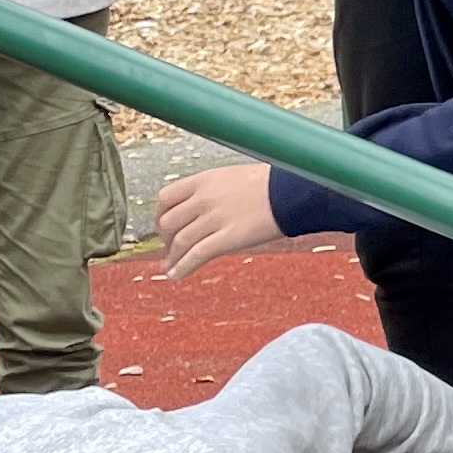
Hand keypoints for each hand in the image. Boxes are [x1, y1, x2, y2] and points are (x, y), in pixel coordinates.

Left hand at [153, 163, 285, 277]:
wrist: (292, 192)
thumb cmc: (271, 183)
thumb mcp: (234, 176)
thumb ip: (214, 189)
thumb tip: (204, 205)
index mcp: (204, 180)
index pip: (166, 197)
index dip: (161, 214)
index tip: (164, 225)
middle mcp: (204, 198)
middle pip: (169, 222)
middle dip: (167, 238)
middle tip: (170, 247)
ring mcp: (215, 219)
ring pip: (181, 241)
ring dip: (173, 257)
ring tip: (171, 266)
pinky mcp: (227, 238)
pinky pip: (196, 255)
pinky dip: (183, 267)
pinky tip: (177, 275)